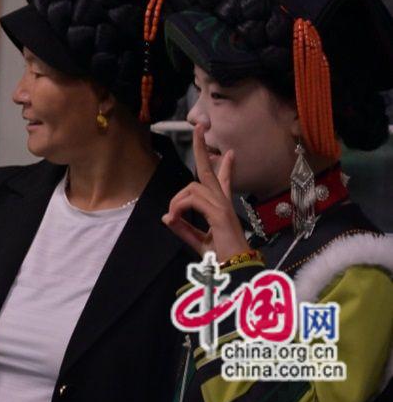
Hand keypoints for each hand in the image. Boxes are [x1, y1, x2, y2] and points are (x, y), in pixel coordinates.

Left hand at [162, 124, 249, 260]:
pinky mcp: (221, 215)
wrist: (236, 275)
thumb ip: (182, 228)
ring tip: (174, 217)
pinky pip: (193, 200)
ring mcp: (223, 208)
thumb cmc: (222, 261)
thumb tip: (165, 217)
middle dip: (201, 148)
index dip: (224, 166)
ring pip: (193, 187)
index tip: (229, 152)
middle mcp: (223, 204)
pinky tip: (176, 217)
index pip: (222, 182)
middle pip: (209, 171)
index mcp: (221, 209)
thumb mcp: (197, 242)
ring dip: (177, 200)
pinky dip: (180, 207)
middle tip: (199, 127)